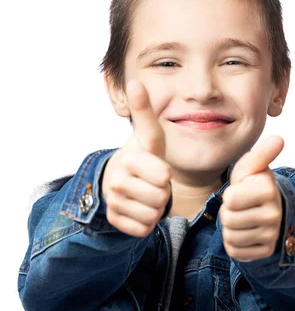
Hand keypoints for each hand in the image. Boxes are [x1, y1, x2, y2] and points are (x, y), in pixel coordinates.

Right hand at [101, 79, 171, 236]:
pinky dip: (146, 222)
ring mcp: (114, 201)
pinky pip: (143, 229)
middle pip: (160, 198)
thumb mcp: (149, 135)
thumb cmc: (142, 156)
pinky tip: (139, 208)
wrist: (119, 178)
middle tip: (152, 183)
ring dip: (155, 208)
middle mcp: (118, 179)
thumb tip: (136, 81)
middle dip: (162, 193)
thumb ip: (144, 111)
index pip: (163, 177)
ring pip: (152, 215)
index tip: (158, 168)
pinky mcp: (113, 218)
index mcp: (131, 158)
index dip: (165, 175)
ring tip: (146, 193)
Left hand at [219, 135, 284, 260]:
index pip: (230, 199)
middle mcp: (274, 214)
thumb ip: (261, 154)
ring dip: (230, 228)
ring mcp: (272, 234)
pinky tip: (244, 232)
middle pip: (228, 219)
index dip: (229, 195)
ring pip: (231, 237)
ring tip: (242, 218)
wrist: (264, 209)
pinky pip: (236, 252)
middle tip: (240, 207)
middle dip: (228, 212)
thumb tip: (279, 139)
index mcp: (269, 190)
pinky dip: (234, 243)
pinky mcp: (266, 250)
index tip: (241, 191)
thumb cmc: (252, 185)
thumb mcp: (250, 167)